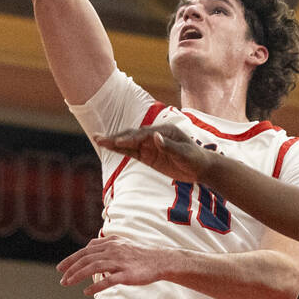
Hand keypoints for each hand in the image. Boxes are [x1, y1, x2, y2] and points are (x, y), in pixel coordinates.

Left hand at [57, 235, 171, 294]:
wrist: (160, 260)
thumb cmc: (139, 254)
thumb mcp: (121, 244)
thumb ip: (105, 245)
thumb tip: (89, 248)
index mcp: (110, 242)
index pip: (85, 250)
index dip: (71, 259)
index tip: (60, 268)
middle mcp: (113, 250)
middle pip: (87, 258)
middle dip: (71, 269)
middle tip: (61, 280)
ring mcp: (120, 262)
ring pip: (94, 267)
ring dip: (78, 276)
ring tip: (68, 284)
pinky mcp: (127, 274)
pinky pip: (108, 280)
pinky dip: (96, 286)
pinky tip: (86, 292)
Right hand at [94, 124, 210, 182]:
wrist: (201, 167)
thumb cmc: (195, 158)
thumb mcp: (185, 154)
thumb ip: (169, 146)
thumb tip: (155, 137)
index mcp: (164, 131)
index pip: (144, 134)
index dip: (131, 138)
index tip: (118, 142)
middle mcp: (154, 135)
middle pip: (132, 135)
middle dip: (116, 137)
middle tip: (99, 138)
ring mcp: (150, 145)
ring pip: (129, 143)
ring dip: (114, 141)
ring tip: (97, 139)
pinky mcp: (148, 155)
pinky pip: (131, 152)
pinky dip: (120, 150)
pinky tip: (108, 147)